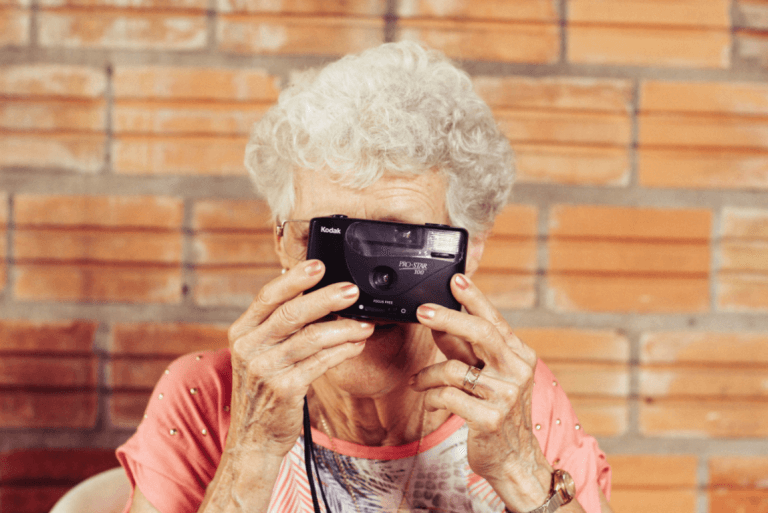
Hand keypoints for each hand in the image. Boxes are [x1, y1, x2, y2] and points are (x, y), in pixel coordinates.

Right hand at [226, 260, 374, 457]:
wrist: (253, 437)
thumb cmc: (263, 389)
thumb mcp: (260, 353)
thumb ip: (280, 327)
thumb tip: (318, 296)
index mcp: (242, 332)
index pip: (268, 296)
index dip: (294, 279)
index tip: (319, 264)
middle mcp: (250, 347)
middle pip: (292, 313)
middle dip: (326, 298)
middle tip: (352, 290)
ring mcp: (266, 369)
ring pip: (312, 338)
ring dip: (344, 328)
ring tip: (365, 323)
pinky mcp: (285, 389)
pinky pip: (322, 362)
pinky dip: (343, 350)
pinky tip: (357, 344)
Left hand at [410, 273, 552, 510]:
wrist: (514, 459)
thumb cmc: (498, 412)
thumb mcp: (487, 375)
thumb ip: (466, 349)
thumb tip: (440, 321)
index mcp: (519, 356)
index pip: (494, 320)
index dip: (474, 298)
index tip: (455, 280)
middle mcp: (517, 371)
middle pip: (480, 333)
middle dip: (447, 318)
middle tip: (421, 311)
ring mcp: (506, 395)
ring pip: (454, 368)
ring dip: (427, 375)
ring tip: (418, 382)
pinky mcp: (490, 418)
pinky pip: (447, 396)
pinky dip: (431, 397)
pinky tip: (429, 400)